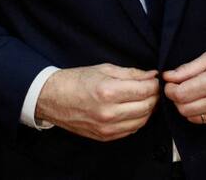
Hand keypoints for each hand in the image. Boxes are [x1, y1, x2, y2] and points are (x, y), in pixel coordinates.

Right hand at [35, 64, 158, 141]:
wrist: (51, 98)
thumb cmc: (74, 80)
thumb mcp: (102, 69)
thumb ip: (130, 73)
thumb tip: (151, 76)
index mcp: (107, 91)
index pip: (144, 91)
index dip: (153, 85)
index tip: (153, 80)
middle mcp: (109, 112)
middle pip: (147, 107)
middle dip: (153, 96)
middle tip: (150, 89)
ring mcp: (107, 127)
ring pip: (142, 121)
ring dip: (147, 109)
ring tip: (141, 99)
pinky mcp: (105, 136)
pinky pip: (131, 130)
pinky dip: (136, 120)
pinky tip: (132, 110)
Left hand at [163, 48, 205, 128]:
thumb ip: (186, 69)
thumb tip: (167, 76)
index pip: (179, 95)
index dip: (169, 89)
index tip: (171, 84)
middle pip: (183, 109)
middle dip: (177, 99)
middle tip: (180, 89)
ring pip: (193, 118)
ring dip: (188, 108)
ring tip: (194, 95)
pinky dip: (202, 114)